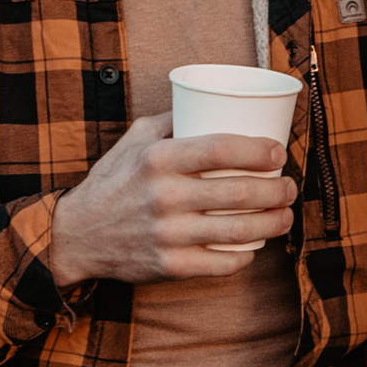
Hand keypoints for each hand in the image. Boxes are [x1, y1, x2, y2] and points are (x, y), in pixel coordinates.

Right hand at [49, 112, 297, 287]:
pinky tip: (255, 246)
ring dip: (274, 224)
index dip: (259, 150)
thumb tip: (212, 101)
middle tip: (289, 188)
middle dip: (278, 190)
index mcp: (157, 159)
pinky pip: (221, 264)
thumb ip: (172, 119)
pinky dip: (246, 256)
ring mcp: (167, 234)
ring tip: (286, 216)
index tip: (278, 152)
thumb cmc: (112, 182)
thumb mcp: (134, 139)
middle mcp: (163, 196)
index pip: (221, 149)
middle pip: (239, 191)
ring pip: (239, 230)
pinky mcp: (169, 266)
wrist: (76, 235)